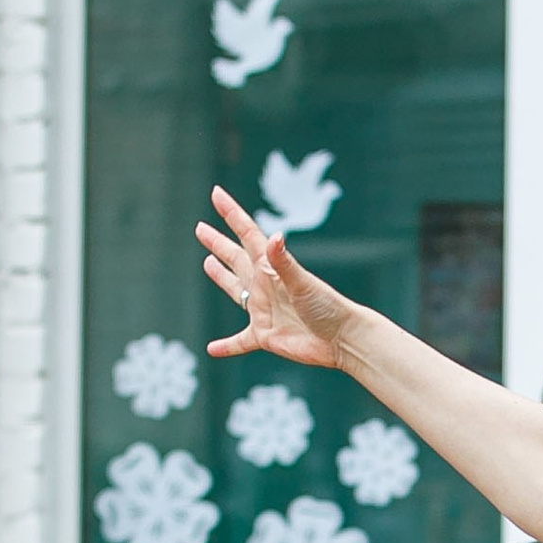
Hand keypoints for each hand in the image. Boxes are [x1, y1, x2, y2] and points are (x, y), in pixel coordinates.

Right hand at [199, 183, 358, 371]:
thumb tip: (274, 236)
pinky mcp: (264, 336)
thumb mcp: (303, 283)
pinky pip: (240, 341)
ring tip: (208, 263)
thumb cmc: (327, 307)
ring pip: (234, 290)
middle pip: (235, 259)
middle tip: (200, 229)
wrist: (342, 339)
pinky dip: (227, 345)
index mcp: (271, 269)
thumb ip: (284, 262)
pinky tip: (212, 348)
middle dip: (218, 243)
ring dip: (221, 277)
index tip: (216, 194)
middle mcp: (264, 286)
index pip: (247, 234)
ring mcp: (263, 310)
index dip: (231, 213)